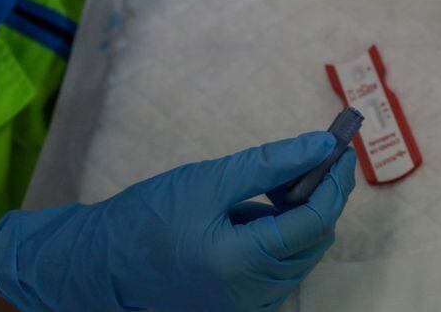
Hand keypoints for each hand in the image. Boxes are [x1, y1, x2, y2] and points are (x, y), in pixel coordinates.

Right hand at [0, 133, 355, 311]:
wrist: (98, 264)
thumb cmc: (146, 219)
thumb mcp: (209, 180)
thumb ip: (271, 163)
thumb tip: (321, 144)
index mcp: (241, 264)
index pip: (314, 222)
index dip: (334, 181)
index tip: (341, 146)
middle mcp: (251, 294)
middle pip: (314, 239)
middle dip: (322, 194)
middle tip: (315, 155)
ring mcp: (248, 305)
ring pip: (301, 254)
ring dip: (302, 214)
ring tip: (277, 182)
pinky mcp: (241, 304)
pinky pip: (281, 266)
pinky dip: (283, 234)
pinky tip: (261, 208)